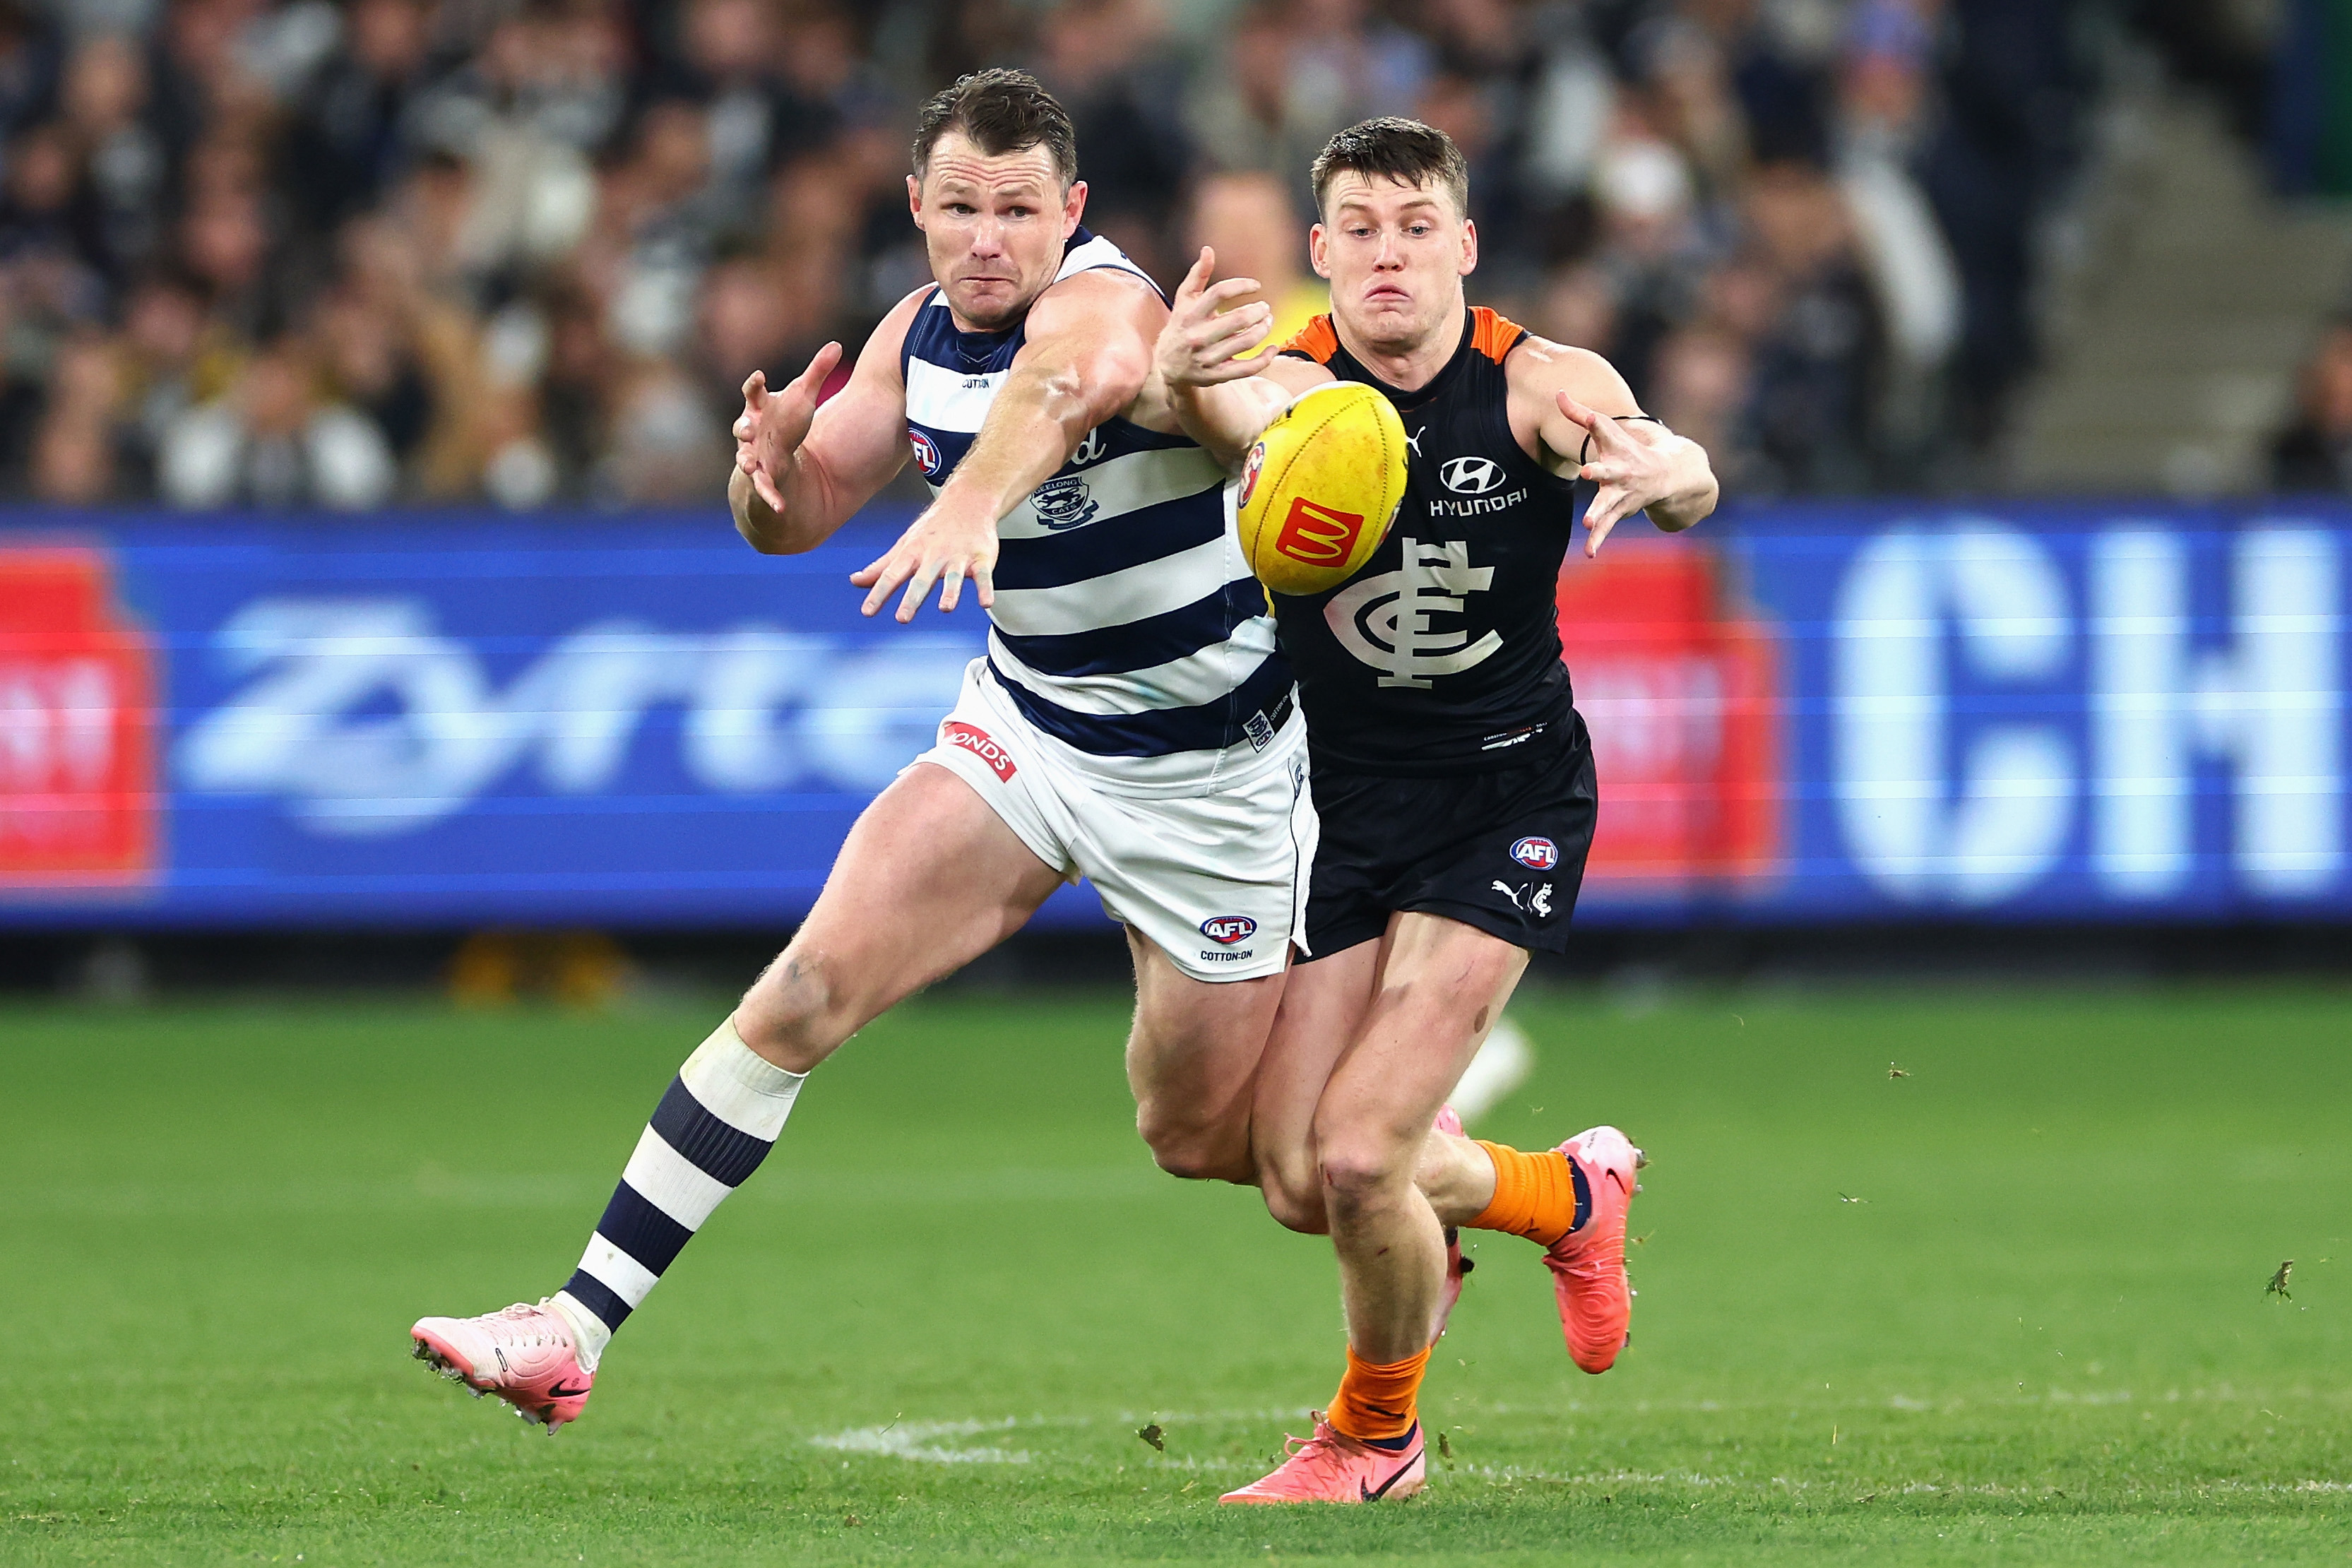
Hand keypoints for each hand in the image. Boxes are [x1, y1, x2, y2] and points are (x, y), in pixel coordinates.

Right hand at [733, 341, 842, 512]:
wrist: (776, 459)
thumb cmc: (786, 422)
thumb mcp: (804, 398)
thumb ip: (817, 372)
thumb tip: (837, 344)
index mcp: (759, 408)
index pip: (753, 393)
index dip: (754, 385)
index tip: (760, 376)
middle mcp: (751, 432)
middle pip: (743, 427)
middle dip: (743, 427)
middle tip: (747, 427)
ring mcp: (753, 457)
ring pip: (745, 459)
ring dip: (745, 462)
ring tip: (748, 465)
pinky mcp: (762, 481)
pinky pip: (764, 490)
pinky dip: (770, 498)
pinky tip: (780, 507)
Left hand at [850, 499, 997, 621]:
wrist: (968, 501)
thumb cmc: (934, 527)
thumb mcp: (904, 545)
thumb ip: (881, 567)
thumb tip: (855, 581)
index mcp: (913, 554)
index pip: (892, 575)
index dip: (878, 593)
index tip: (868, 611)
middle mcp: (934, 556)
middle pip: (921, 580)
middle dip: (911, 598)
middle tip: (903, 617)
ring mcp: (958, 557)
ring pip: (953, 577)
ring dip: (949, 592)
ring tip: (945, 607)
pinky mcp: (980, 558)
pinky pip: (983, 575)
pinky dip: (985, 588)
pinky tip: (985, 602)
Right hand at [1156, 247, 1274, 388]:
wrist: (1167, 367)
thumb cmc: (1181, 327)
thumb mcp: (1184, 301)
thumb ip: (1197, 275)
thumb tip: (1208, 249)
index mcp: (1189, 314)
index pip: (1219, 293)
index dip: (1241, 286)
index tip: (1256, 286)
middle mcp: (1197, 337)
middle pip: (1238, 319)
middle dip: (1258, 311)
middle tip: (1265, 308)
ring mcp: (1207, 358)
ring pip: (1246, 341)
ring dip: (1263, 329)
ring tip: (1268, 322)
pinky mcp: (1217, 375)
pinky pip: (1247, 368)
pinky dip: (1265, 358)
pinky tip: (1273, 348)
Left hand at [1557, 392, 1673, 557]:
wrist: (1666, 474)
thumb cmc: (1627, 448)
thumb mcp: (1605, 429)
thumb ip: (1578, 413)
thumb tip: (1557, 392)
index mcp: (1616, 448)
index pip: (1603, 430)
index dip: (1593, 421)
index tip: (1588, 416)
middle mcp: (1620, 471)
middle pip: (1608, 471)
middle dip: (1598, 472)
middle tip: (1588, 472)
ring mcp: (1621, 493)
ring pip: (1608, 505)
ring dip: (1598, 514)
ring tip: (1586, 523)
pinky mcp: (1619, 511)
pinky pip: (1607, 528)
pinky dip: (1598, 540)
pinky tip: (1588, 553)